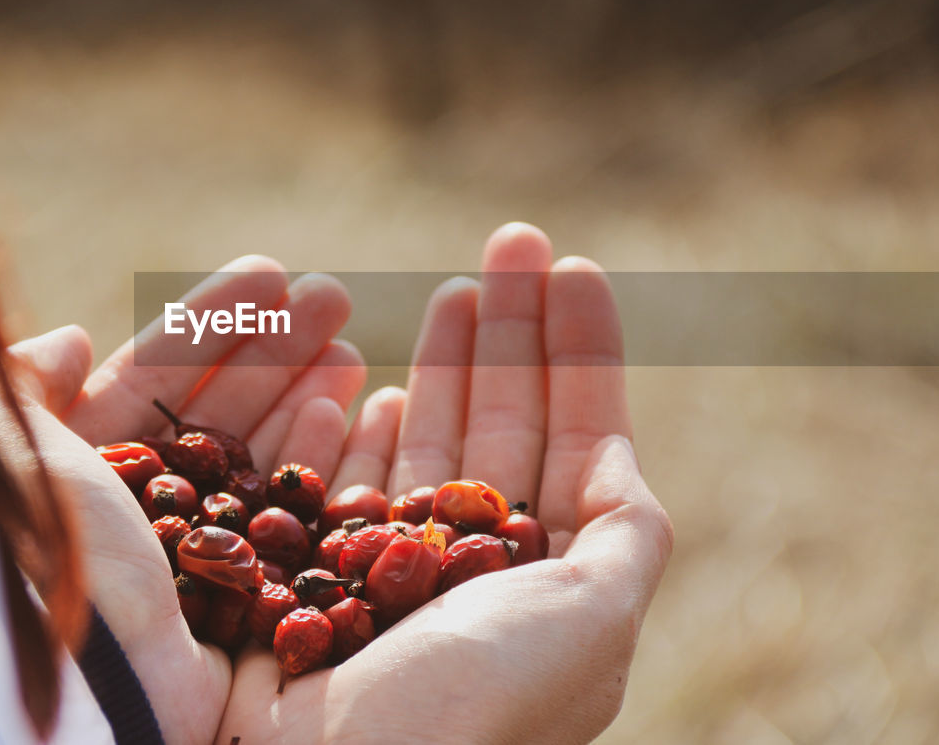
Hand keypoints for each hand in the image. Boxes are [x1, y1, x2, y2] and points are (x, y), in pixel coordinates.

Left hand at [0, 257, 366, 744]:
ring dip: (306, 393)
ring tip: (351, 346)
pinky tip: (350, 411)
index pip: (154, 376)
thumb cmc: (43, 552)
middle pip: (218, 409)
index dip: (212, 321)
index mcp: (79, 469)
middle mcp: (139, 511)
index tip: (270, 272)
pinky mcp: (240, 598)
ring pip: (258, 457)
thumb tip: (73, 337)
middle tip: (333, 294)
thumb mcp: (2, 448)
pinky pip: (286, 514)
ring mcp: (193, 555)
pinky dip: (318, 460)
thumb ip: (23, 384)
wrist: (84, 678)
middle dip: (275, 347)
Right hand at [217, 224, 673, 743]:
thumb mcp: (590, 623)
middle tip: (512, 239)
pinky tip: (373, 373)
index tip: (575, 267)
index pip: (574, 439)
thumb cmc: (473, 707)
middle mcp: (472, 572)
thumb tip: (624, 465)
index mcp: (545, 582)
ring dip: (445, 362)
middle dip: (510, 332)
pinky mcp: (314, 570)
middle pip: (499, 422)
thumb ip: (624, 539)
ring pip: (427, 439)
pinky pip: (341, 474)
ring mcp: (391, 569)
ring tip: (458, 290)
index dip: (578, 351)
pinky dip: (355, 419)